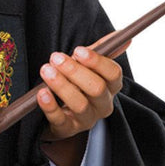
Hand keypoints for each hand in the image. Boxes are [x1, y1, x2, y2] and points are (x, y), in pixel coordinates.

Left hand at [37, 43, 125, 165]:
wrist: (61, 115)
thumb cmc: (76, 85)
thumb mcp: (87, 67)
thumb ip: (101, 51)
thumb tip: (122, 35)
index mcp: (111, 87)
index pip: (114, 74)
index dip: (97, 62)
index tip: (78, 50)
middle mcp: (103, 104)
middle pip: (97, 88)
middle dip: (75, 71)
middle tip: (55, 57)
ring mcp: (86, 119)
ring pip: (79, 104)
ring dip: (61, 85)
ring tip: (46, 70)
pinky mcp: (68, 129)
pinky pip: (60, 119)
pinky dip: (50, 106)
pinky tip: (42, 93)